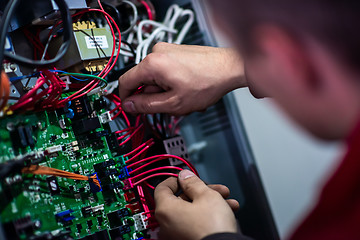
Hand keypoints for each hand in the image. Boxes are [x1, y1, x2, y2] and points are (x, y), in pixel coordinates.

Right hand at [119, 42, 244, 114]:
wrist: (229, 68)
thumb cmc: (208, 82)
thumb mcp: (173, 103)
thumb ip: (146, 106)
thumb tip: (129, 106)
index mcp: (152, 64)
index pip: (125, 82)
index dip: (126, 100)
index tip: (132, 110)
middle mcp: (157, 52)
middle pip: (143, 82)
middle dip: (154, 97)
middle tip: (171, 106)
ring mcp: (167, 50)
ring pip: (155, 79)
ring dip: (166, 92)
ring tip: (184, 97)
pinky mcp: (175, 52)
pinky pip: (165, 72)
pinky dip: (172, 84)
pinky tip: (187, 89)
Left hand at [154, 170, 238, 239]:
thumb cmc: (212, 227)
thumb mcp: (206, 195)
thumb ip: (193, 182)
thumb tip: (185, 176)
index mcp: (165, 210)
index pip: (163, 188)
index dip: (177, 179)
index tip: (188, 177)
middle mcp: (166, 225)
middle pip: (181, 200)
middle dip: (202, 192)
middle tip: (216, 189)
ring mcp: (176, 235)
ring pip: (192, 212)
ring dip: (210, 203)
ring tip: (227, 202)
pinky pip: (195, 224)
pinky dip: (207, 217)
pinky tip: (226, 212)